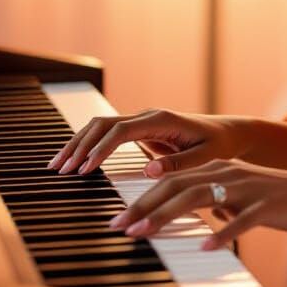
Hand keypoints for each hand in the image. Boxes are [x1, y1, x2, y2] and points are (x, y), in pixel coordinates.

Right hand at [47, 108, 242, 176]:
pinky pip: (108, 133)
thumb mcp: (205, 157)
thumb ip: (179, 164)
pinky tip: (75, 159)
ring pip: (101, 126)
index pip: (121, 131)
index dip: (100, 149)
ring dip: (79, 143)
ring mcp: (142, 121)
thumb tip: (148, 170)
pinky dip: (89, 144)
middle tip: (60, 169)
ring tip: (58, 165)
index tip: (84, 169)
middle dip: (79, 145)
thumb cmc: (219, 145)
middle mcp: (148, 116)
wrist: (228, 133)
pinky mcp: (140, 130)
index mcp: (162, 120)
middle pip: (103, 124)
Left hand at [106, 159, 286, 250]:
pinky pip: (242, 220)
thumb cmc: (281, 200)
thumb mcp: (243, 197)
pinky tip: (207, 248)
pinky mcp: (268, 205)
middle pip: (179, 186)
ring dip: (169, 215)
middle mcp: (229, 173)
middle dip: (145, 206)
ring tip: (146, 232)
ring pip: (201, 197)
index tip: (119, 219)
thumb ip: (218, 201)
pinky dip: (223, 232)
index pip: (173, 181)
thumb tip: (192, 212)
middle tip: (119, 226)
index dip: (144, 198)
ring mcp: (249, 187)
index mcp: (221, 170)